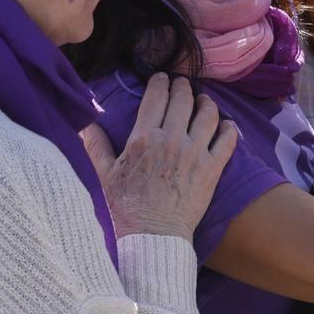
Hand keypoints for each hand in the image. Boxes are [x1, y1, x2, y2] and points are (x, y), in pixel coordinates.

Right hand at [82, 74, 237, 239]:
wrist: (153, 236)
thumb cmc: (126, 208)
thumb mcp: (105, 175)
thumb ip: (96, 146)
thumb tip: (85, 125)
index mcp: (144, 137)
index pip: (155, 97)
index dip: (160, 82)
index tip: (162, 78)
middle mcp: (172, 139)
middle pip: (183, 100)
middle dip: (183, 87)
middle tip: (182, 85)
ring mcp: (195, 153)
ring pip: (208, 115)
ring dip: (207, 103)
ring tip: (204, 100)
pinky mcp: (212, 170)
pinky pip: (227, 141)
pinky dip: (229, 129)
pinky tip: (227, 125)